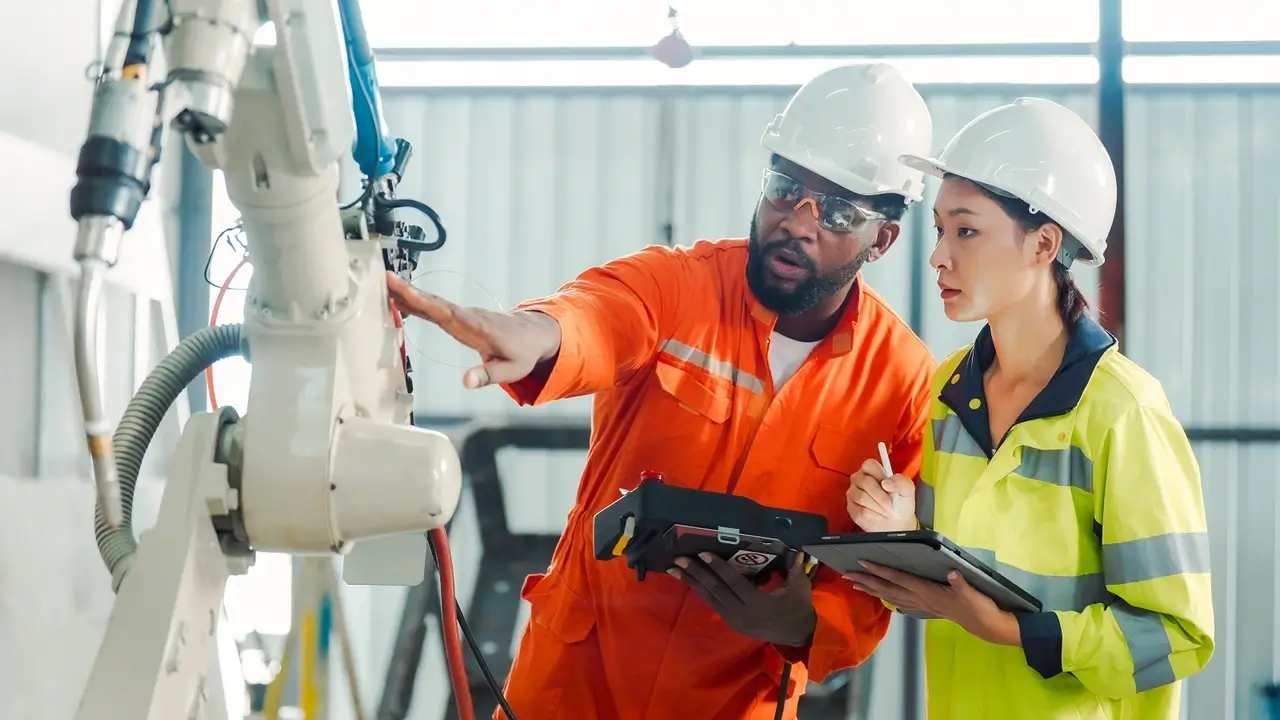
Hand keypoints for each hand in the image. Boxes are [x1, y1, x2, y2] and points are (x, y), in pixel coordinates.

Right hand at [386, 272, 561, 387]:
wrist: (533, 335)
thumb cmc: (522, 353)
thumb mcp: (510, 371)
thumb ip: (487, 376)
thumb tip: (466, 382)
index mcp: (477, 327)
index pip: (447, 313)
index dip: (426, 303)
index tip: (406, 292)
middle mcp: (466, 316)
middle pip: (434, 302)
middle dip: (409, 291)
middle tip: (384, 278)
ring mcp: (461, 314)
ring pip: (431, 302)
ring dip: (407, 294)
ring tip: (381, 284)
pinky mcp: (457, 317)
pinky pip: (433, 308)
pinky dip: (415, 303)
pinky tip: (397, 300)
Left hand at [671, 553, 816, 646]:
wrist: (799, 636)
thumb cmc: (799, 608)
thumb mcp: (799, 588)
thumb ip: (795, 568)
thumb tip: (797, 549)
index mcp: (758, 604)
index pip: (734, 582)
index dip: (718, 567)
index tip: (703, 554)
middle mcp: (742, 614)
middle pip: (716, 590)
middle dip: (696, 574)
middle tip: (679, 560)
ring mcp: (735, 620)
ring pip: (710, 599)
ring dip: (692, 583)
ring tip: (675, 569)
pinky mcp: (732, 623)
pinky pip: (714, 605)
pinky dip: (701, 592)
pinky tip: (690, 581)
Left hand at [844, 562, 1020, 645]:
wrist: (987, 626)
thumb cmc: (980, 607)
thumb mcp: (973, 594)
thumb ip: (961, 583)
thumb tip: (952, 573)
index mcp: (928, 592)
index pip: (899, 579)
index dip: (881, 571)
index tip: (863, 563)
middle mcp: (921, 599)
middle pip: (887, 588)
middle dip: (866, 580)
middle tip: (846, 574)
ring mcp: (922, 605)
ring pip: (891, 596)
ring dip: (872, 589)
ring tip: (855, 583)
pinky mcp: (927, 608)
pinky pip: (901, 602)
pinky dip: (888, 598)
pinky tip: (882, 597)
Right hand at [846, 458, 917, 532]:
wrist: (898, 521)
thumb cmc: (901, 502)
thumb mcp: (907, 489)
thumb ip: (900, 482)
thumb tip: (886, 483)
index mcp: (873, 471)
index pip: (869, 465)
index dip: (879, 475)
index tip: (889, 486)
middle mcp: (860, 479)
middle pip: (865, 482)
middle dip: (881, 496)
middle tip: (892, 504)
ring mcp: (853, 493)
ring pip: (862, 497)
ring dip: (879, 506)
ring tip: (887, 510)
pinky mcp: (852, 508)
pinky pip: (860, 510)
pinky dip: (873, 515)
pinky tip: (878, 515)